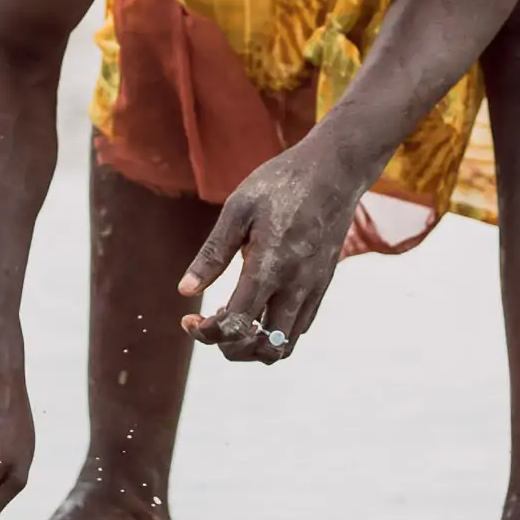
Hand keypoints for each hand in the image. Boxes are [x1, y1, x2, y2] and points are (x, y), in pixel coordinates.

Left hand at [179, 141, 366, 363]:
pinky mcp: (323, 284)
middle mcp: (296, 285)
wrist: (334, 170)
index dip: (207, 334)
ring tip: (232, 316)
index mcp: (270, 266)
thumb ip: (213, 254)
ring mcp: (314, 288)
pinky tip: (256, 304)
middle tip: (210, 325)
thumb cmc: (281, 183)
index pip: (236, 325)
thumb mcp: (238, 209)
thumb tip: (184, 291)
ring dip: (254, 344)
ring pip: (286, 345)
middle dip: (231, 348)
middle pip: (265, 349)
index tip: (189, 320)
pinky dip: (274, 331)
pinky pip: (299, 326)